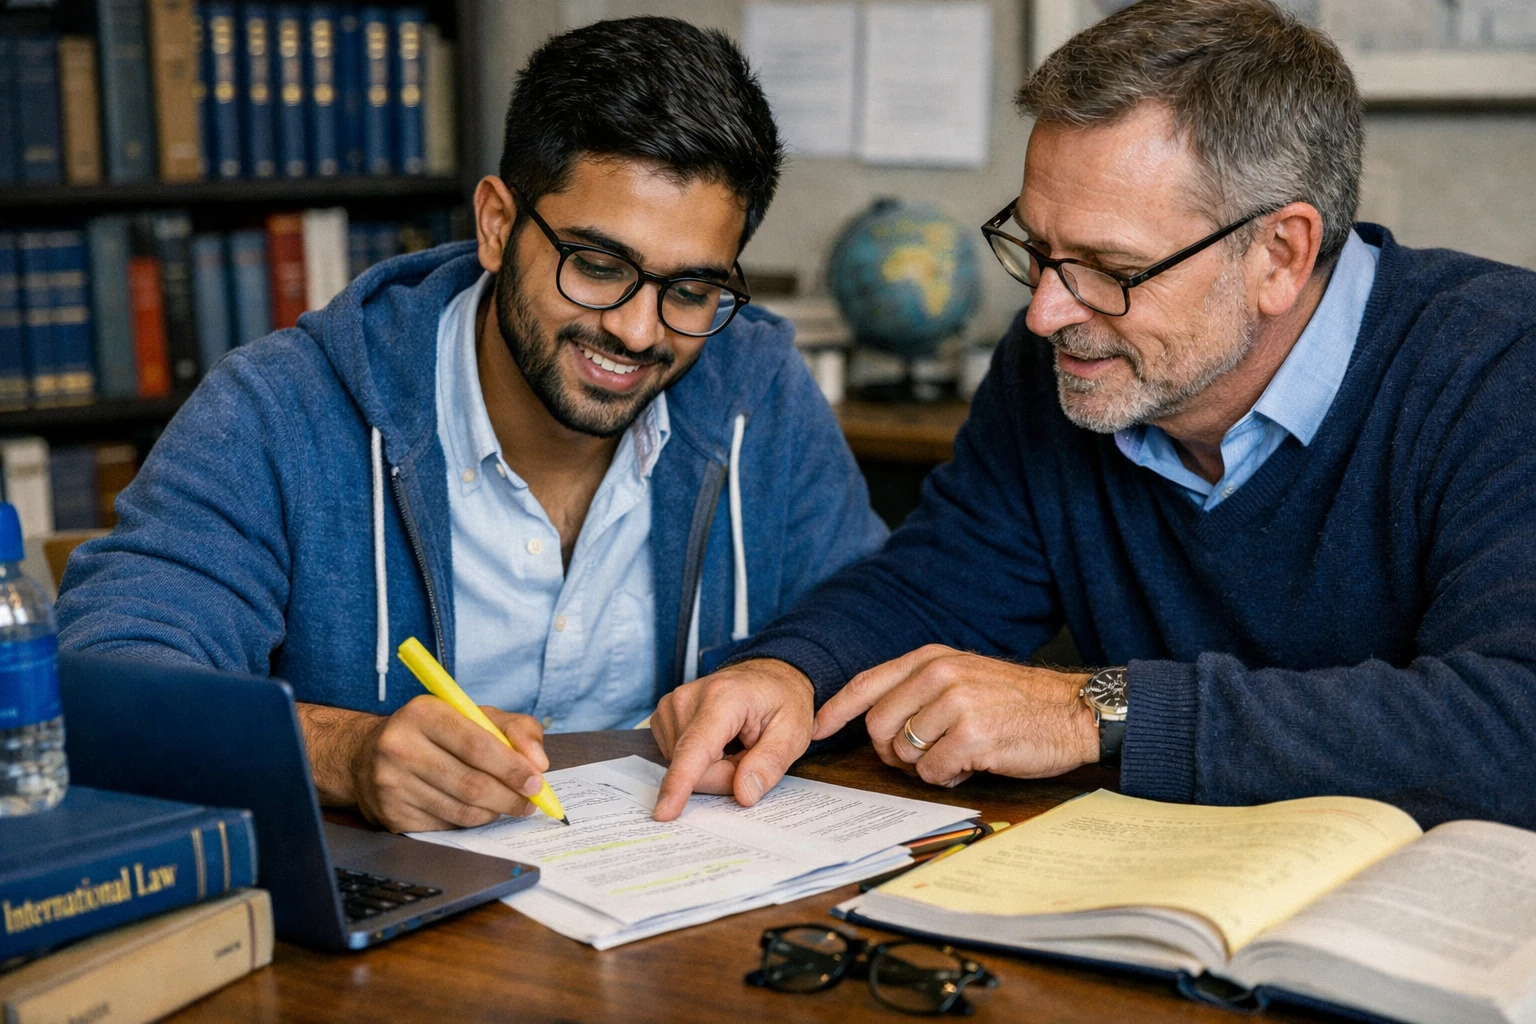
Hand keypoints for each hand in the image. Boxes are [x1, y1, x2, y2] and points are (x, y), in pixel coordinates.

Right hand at [298, 697, 550, 832]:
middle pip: (471, 783)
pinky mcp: (391, 815)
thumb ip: (514, 729)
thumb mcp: (471, 714)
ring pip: (462, 810)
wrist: (365, 756)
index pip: (477, 745)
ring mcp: (392, 784)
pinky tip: (476, 809)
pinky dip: (470, 820)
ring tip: (508, 805)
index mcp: (423, 713)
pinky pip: (446, 825)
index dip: (512, 767)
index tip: (536, 781)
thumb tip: (538, 762)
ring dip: (494, 811)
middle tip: (530, 802)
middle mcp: (401, 747)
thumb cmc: (431, 732)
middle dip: (510, 797)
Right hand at [651, 658, 814, 820]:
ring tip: (736, 743)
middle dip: (725, 775)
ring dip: (714, 767)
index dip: (680, 782)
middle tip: (750, 752)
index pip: (696, 748)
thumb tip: (743, 794)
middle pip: (695, 769)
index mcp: (723, 697)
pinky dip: (702, 761)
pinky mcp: (663, 718)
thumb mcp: (793, 732)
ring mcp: (671, 707)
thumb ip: (770, 763)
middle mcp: (688, 698)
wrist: (767, 677)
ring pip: (686, 768)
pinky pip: (679, 760)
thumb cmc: (782, 702)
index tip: (663, 812)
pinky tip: (718, 743)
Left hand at [811, 645, 1097, 786]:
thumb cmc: (1017, 701)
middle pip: (878, 726)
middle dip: (892, 752)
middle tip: (920, 756)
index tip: (818, 730)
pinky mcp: (972, 736)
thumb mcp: (965, 676)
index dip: (837, 709)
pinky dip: (948, 777)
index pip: (868, 683)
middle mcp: (940, 675)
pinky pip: (932, 772)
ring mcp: (956, 704)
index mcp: (933, 658)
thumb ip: (921, 689)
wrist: (1073, 712)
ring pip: (904, 753)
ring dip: (925, 765)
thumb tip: (875, 722)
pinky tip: (972, 764)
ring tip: (957, 754)